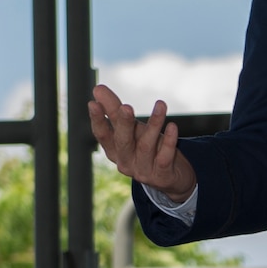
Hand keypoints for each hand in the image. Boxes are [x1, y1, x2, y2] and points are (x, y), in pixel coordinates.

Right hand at [88, 84, 196, 203]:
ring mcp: (143, 171)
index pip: (103, 135)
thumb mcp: (131, 130)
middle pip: (123, 142)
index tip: (93, 103)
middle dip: (124, 124)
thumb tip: (97, 88)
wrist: (172, 178)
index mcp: (114, 151)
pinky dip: (169, 141)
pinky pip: (165, 157)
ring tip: (161, 104)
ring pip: (146, 146)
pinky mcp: (162, 176)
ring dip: (154, 124)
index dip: (97, 120)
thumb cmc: (148, 149)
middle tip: (126, 107)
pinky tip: (173, 126)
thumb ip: (114, 110)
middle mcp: (126, 162)